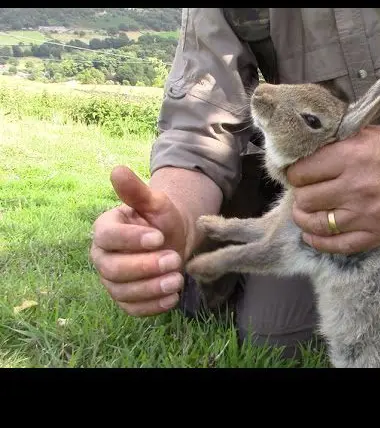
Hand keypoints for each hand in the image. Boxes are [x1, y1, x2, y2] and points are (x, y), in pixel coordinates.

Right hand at [89, 165, 188, 316]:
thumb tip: (117, 170)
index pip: (109, 237)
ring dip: (151, 288)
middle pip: (113, 269)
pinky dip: (152, 306)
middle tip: (174, 259)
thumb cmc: (161, 219)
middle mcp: (102, 256)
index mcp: (105, 229)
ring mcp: (112, 280)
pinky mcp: (126, 298)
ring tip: (177, 279)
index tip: (159, 237)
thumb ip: (136, 191)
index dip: (132, 239)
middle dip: (145, 266)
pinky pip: (132, 308)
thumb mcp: (154, 202)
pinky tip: (172, 297)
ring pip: (122, 291)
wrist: (174, 239)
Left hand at [287, 124, 379, 254]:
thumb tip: (295, 157)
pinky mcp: (378, 234)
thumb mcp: (360, 134)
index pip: (301, 172)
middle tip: (305, 192)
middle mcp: (357, 187)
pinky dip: (318, 242)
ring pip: (317, 224)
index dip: (294, 174)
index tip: (298, 175)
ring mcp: (368, 214)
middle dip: (301, 195)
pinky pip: (338, 245)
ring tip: (305, 212)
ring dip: (304, 219)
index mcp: (351, 156)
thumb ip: (330, 145)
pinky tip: (311, 235)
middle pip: (306, 199)